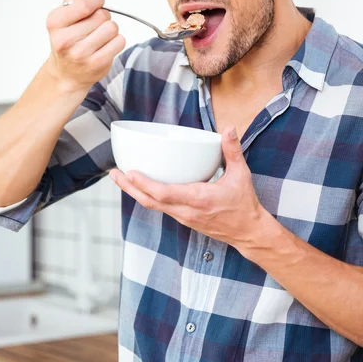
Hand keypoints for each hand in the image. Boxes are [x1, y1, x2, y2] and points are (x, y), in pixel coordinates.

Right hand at [45, 0, 125, 93]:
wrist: (66, 74)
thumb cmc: (67, 42)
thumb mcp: (62, 18)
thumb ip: (73, 0)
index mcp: (55, 23)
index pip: (85, 4)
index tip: (97, 0)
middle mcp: (66, 40)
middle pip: (101, 15)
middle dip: (103, 15)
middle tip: (96, 24)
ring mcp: (82, 54)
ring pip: (112, 27)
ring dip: (110, 28)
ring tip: (101, 35)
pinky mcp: (97, 64)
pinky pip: (119, 41)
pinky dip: (116, 41)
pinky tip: (106, 45)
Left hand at [109, 126, 266, 251]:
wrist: (248, 232)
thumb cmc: (244, 204)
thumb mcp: (241, 175)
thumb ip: (233, 151)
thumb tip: (229, 129)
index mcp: (198, 199)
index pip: (164, 194)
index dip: (144, 184)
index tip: (130, 172)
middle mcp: (186, 211)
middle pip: (150, 201)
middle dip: (129, 187)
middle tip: (114, 174)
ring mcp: (183, 217)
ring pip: (152, 206)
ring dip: (135, 192)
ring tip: (121, 177)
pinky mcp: (183, 220)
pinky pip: (160, 208)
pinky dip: (147, 197)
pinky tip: (140, 186)